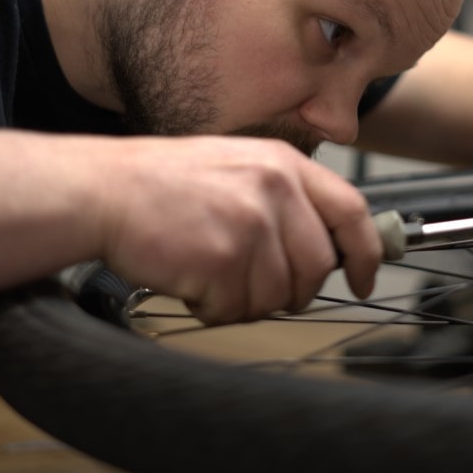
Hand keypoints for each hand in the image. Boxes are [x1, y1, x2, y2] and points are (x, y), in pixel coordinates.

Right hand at [98, 136, 381, 323]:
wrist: (106, 190)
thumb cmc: (164, 183)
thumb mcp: (238, 168)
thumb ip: (285, 200)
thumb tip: (323, 249)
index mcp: (283, 164)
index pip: (351, 210)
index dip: (366, 252)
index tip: (365, 278)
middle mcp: (275, 188)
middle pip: (317, 266)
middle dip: (291, 290)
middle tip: (252, 285)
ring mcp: (251, 222)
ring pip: (277, 295)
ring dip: (243, 298)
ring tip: (208, 271)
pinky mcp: (224, 257)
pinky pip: (236, 308)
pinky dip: (213, 307)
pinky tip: (190, 278)